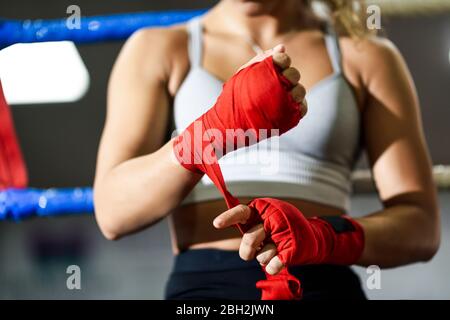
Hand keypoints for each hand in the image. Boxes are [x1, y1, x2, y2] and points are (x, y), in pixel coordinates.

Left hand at [214, 198, 364, 275]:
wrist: (313, 238)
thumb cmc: (281, 230)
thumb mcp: (264, 222)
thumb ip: (248, 223)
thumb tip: (221, 222)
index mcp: (262, 210)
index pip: (241, 211)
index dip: (229, 217)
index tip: (216, 224)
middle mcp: (272, 218)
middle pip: (249, 239)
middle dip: (247, 250)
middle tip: (250, 253)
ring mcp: (284, 233)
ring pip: (261, 255)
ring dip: (265, 258)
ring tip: (274, 250)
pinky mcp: (292, 248)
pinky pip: (273, 265)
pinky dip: (273, 267)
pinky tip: (278, 262)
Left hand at [239, 44, 306, 117]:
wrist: (233, 119)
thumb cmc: (237, 94)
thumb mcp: (245, 74)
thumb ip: (261, 59)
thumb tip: (282, 47)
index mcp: (271, 71)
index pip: (283, 60)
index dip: (283, 60)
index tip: (278, 64)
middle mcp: (281, 83)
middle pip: (294, 75)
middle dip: (291, 76)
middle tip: (285, 81)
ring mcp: (286, 98)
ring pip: (300, 91)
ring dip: (298, 92)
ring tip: (292, 97)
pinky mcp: (289, 113)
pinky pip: (301, 109)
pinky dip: (301, 108)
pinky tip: (296, 108)